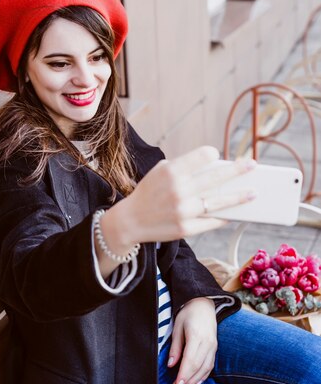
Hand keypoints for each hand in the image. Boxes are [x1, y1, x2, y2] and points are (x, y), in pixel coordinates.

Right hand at [110, 146, 255, 245]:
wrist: (130, 221)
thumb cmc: (149, 192)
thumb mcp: (160, 172)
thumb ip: (184, 167)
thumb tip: (215, 169)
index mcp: (171, 171)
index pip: (203, 156)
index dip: (211, 154)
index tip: (216, 155)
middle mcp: (179, 190)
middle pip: (216, 177)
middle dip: (237, 170)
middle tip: (252, 165)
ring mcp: (184, 211)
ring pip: (219, 202)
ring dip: (239, 197)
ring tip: (253, 193)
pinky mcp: (186, 229)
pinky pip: (212, 221)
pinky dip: (225, 216)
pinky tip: (235, 212)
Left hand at [167, 297, 216, 383]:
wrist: (204, 304)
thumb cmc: (188, 314)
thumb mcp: (177, 327)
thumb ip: (175, 347)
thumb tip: (171, 365)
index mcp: (196, 336)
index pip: (190, 361)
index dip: (183, 375)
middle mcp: (207, 343)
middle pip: (198, 366)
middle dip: (187, 380)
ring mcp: (213, 345)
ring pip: (205, 368)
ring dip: (195, 379)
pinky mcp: (215, 347)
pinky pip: (210, 364)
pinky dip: (204, 374)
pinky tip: (196, 381)